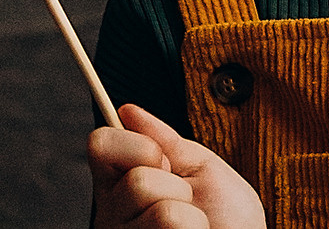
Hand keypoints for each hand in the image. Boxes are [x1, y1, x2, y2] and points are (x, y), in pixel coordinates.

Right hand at [90, 104, 265, 228]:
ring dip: (188, 211)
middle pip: (135, 178)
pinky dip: (193, 226)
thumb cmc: (228, 219)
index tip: (161, 160)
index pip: (100, 143)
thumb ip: (165, 141)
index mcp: (123, 184)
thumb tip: (127, 111)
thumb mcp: (201, 169)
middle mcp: (113, 213)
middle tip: (185, 202)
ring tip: (191, 226)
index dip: (134, 145)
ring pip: (153, 202)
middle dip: (175, 185)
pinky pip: (169, 220)